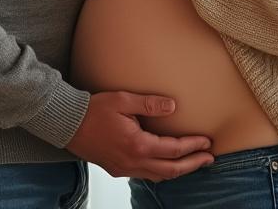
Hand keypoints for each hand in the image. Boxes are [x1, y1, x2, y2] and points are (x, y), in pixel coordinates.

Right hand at [65, 91, 213, 179]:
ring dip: (179, 170)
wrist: (67, 125)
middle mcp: (133, 162)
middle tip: (209, 158)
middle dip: (193, 164)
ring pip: (159, 176)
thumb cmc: (94, 110)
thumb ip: (149, 104)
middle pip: (171, 170)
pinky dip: (162, 172)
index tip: (207, 142)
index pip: (174, 149)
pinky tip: (167, 165)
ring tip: (194, 162)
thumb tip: (173, 106)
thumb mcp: (122, 100)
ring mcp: (125, 169)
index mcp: (137, 145)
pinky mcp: (118, 170)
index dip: (193, 146)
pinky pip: (146, 176)